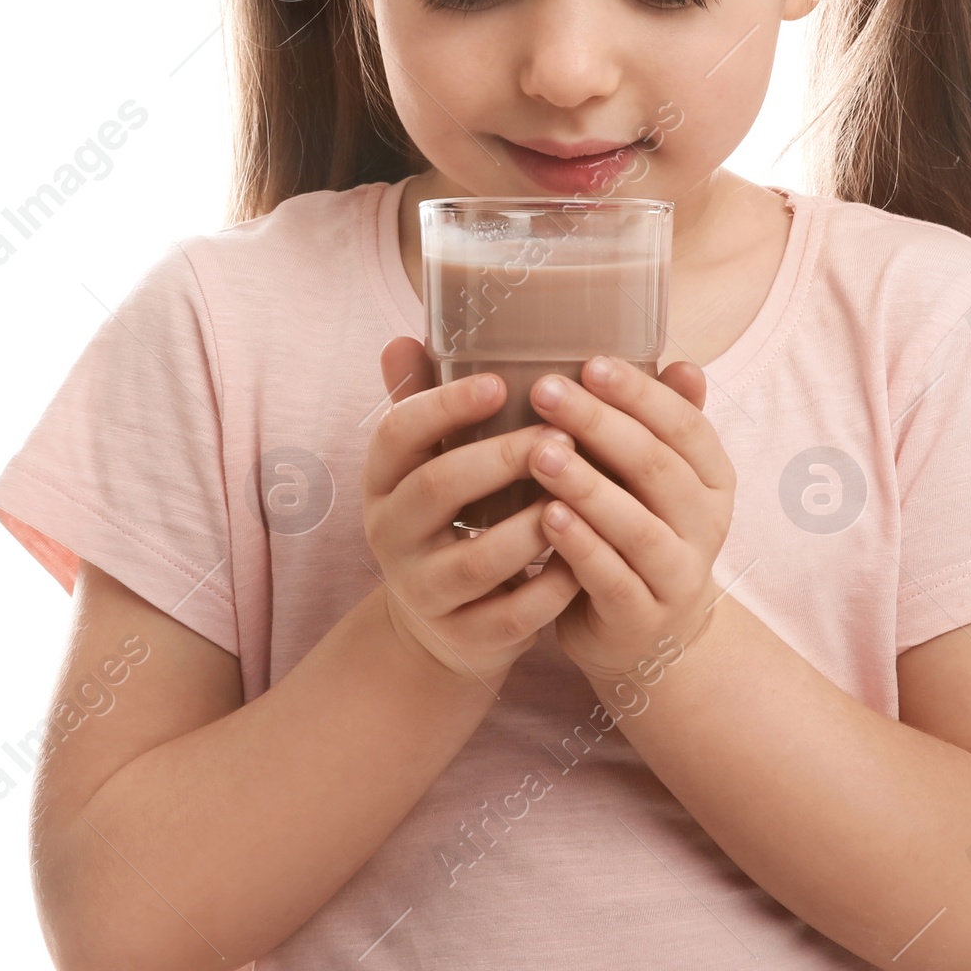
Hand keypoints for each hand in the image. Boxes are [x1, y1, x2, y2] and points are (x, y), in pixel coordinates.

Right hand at [362, 336, 584, 687]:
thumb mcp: (431, 461)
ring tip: (582, 494)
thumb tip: (409, 333)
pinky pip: (510, 615)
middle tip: (559, 433)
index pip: (397, 433)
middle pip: (436, 491)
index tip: (497, 381)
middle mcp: (391, 534)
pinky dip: (550, 589)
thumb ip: (428, 401)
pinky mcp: (466, 637)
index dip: (443, 406)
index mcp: (383, 479)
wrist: (445, 624)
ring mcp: (425, 591)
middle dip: (499, 459)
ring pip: (475, 559)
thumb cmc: (453, 515)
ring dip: (530, 526)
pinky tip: (586, 559)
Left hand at [523, 355, 735, 681]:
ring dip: (586, 485)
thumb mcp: (657, 477)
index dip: (639, 393)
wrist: (649, 637)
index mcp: (714, 477)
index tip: (589, 362)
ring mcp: (677, 574)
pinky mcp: (642, 616)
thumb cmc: (641, 530)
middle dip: (599, 425)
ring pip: (635, 524)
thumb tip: (683, 364)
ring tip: (540, 452)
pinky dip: (580, 545)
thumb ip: (662, 423)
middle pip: (656, 466)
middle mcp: (706, 524)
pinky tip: (546, 517)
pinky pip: (612, 577)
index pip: (684, 425)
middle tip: (546, 391)